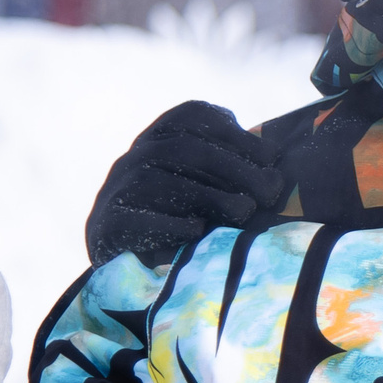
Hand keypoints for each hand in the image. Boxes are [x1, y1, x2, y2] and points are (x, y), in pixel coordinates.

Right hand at [86, 101, 286, 266]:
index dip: (234, 132)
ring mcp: (117, 190)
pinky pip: (138, 220)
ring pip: (161, 181)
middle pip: (185, 148)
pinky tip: (199, 232)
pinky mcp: (107, 226)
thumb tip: (275, 171)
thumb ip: (231, 172)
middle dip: (235, 167)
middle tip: (270, 191)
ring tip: (246, 212)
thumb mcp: (203, 187)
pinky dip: (171, 225)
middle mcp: (134, 157)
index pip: (191, 116)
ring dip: (211, 196)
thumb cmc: (176, 220)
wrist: (124, 266)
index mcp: (159, 138)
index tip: (271, 156)